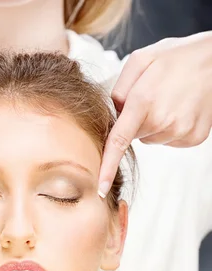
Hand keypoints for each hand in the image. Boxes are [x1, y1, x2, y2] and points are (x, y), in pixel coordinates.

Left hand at [98, 31, 211, 197]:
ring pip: (151, 138)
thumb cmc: (175, 57)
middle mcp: (162, 121)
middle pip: (134, 136)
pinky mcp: (192, 138)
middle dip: (137, 119)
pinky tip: (181, 108)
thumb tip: (113, 116)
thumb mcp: (140, 60)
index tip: (101, 188)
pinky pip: (169, 140)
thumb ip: (119, 89)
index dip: (108, 166)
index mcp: (143, 100)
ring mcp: (179, 131)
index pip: (119, 142)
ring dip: (155, 123)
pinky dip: (171, 127)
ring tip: (170, 99)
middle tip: (153, 96)